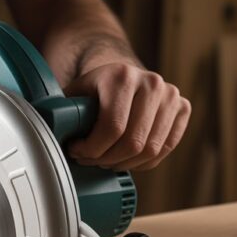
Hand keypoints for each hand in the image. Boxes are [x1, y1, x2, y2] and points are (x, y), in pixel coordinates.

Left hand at [65, 63, 190, 171]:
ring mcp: (171, 95)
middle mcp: (151, 83)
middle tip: (91, 160)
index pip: (113, 128)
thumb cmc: (97, 88)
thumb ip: (67, 112)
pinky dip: (145, 162)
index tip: (78, 152)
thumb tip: (54, 135)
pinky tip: (128, 158)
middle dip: (107, 160)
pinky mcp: (183, 108)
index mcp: (122, 76)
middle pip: (133, 143)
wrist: (122, 73)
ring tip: (108, 161)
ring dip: (126, 164)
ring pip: (151, 151)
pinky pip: (165, 149)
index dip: (93, 149)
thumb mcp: (77, 93)